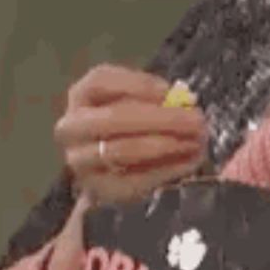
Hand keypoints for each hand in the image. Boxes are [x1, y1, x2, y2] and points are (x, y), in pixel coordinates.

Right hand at [55, 64, 207, 205]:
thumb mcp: (141, 102)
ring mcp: (80, 161)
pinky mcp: (98, 188)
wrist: (112, 170)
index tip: (172, 91)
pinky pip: (133, 180)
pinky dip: (165, 169)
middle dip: (161, 119)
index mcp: (82, 95)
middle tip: (197, 120)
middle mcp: (72, 127)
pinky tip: (190, 162)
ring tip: (196, 141)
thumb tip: (185, 99)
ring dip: (166, 144)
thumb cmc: (131, 124)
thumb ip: (159, 98)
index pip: (101, 81)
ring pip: (121, 150)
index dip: (139, 84)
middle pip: (114, 118)